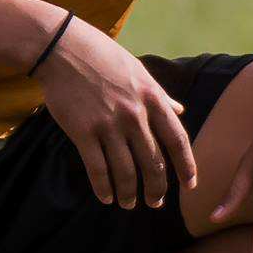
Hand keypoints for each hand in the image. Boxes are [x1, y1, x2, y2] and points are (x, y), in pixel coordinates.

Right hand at [38, 21, 197, 209]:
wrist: (63, 48)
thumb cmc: (102, 56)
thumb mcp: (139, 71)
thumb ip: (161, 95)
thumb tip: (181, 109)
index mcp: (152, 98)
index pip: (177, 140)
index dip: (186, 167)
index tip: (190, 186)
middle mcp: (134, 115)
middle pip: (154, 162)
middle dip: (156, 189)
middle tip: (155, 203)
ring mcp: (108, 124)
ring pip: (126, 171)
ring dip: (129, 193)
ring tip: (129, 204)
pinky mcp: (83, 132)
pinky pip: (97, 169)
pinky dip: (103, 188)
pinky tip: (106, 197)